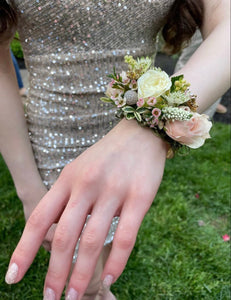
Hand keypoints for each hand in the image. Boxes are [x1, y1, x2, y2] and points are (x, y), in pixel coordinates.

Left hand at [5, 119, 166, 298]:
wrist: (139, 135)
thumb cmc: (105, 157)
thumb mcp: (78, 171)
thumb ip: (65, 199)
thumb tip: (50, 234)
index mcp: (67, 179)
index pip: (40, 218)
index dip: (24, 250)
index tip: (13, 278)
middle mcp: (86, 185)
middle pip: (64, 236)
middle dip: (54, 272)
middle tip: (50, 298)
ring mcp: (113, 191)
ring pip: (92, 241)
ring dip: (82, 274)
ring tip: (75, 296)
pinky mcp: (139, 197)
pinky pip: (125, 237)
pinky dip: (116, 263)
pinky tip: (109, 279)